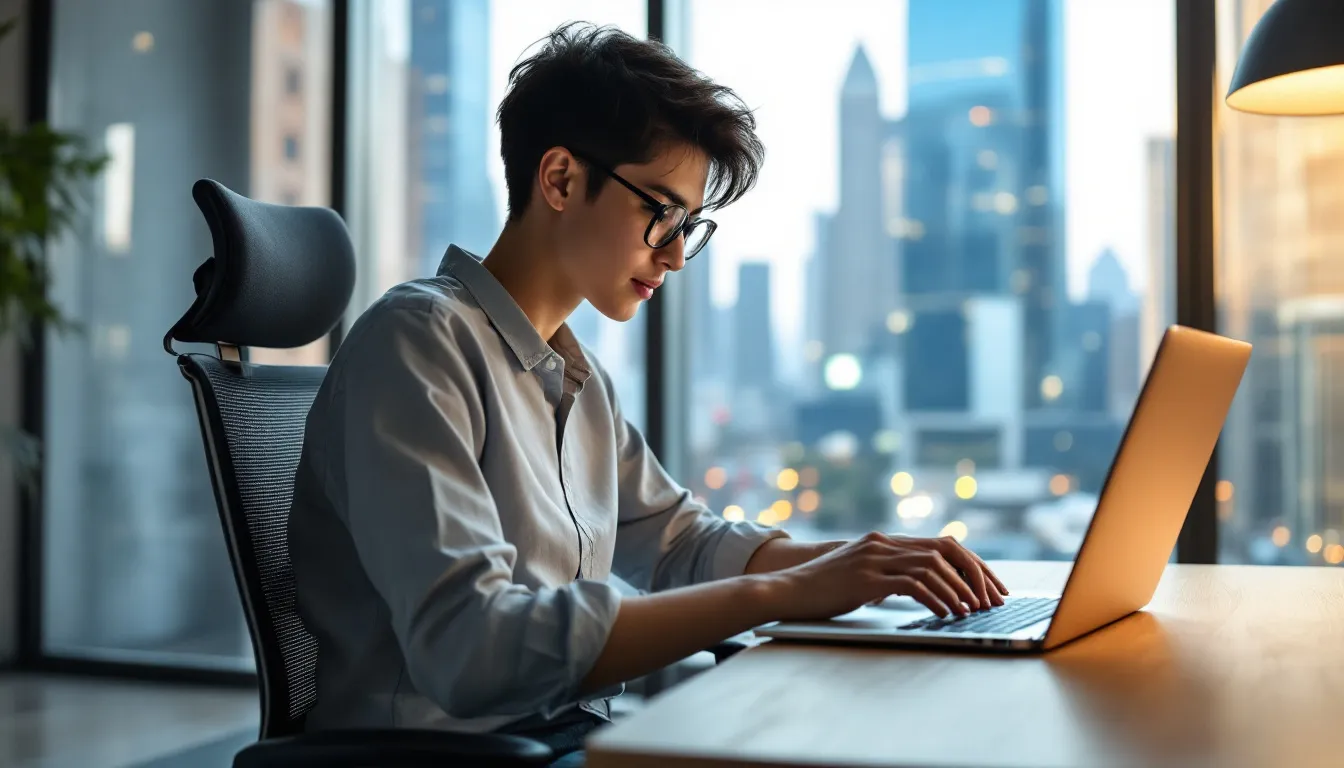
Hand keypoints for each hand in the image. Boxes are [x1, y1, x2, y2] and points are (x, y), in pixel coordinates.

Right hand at [760, 532, 1007, 621]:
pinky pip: (912, 584)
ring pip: (932, 566)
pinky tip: (945, 614)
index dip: (972, 564)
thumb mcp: (860, 575)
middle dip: (975, 574)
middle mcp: (883, 543)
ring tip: (972, 611)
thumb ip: (887, 573)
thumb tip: (923, 588)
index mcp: (884, 540)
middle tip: (992, 600)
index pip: (942, 544)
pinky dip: (935, 599)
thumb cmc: (822, 589)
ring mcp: (874, 558)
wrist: (787, 591)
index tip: (991, 587)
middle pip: (945, 549)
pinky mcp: (866, 578)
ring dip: (958, 590)